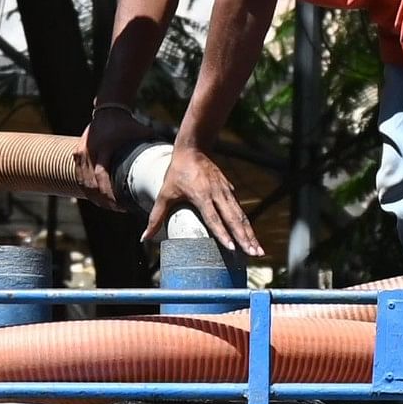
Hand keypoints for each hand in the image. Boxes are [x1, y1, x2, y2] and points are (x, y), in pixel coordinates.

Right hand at [78, 103, 155, 205]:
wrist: (109, 110)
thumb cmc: (128, 124)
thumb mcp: (141, 133)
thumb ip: (154, 146)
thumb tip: (173, 162)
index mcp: (104, 147)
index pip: (102, 178)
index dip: (109, 195)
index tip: (121, 205)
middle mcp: (90, 151)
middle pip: (91, 185)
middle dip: (104, 201)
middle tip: (118, 209)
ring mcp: (81, 153)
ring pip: (84, 184)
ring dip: (96, 198)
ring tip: (110, 206)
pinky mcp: (77, 154)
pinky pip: (79, 178)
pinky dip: (88, 190)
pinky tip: (98, 198)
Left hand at [144, 142, 264, 259]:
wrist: (192, 150)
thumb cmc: (176, 173)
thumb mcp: (164, 194)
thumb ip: (156, 217)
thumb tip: (144, 238)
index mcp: (201, 195)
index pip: (214, 218)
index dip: (223, 234)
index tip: (232, 248)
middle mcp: (217, 194)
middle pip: (234, 220)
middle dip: (245, 238)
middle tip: (255, 254)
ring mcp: (226, 191)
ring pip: (241, 216)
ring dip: (250, 234)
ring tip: (258, 250)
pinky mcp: (230, 190)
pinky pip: (239, 210)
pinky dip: (246, 224)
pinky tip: (252, 237)